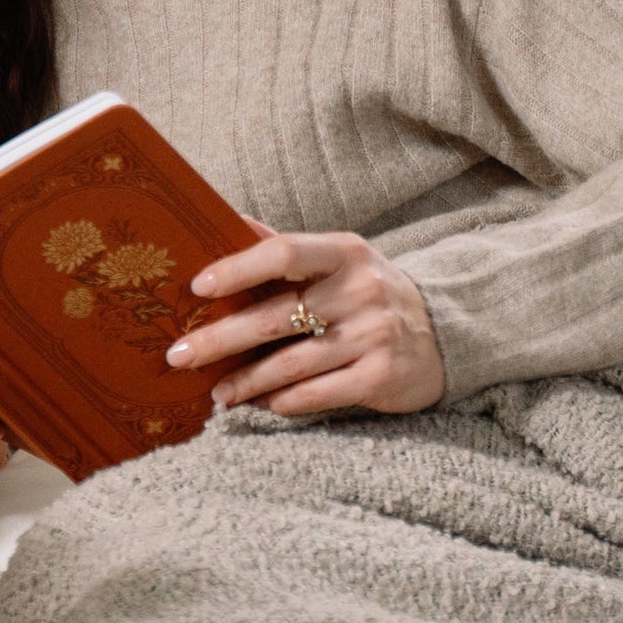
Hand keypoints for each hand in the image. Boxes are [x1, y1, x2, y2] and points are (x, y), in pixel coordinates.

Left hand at [168, 223, 444, 417]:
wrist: (444, 333)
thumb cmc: (369, 293)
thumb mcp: (339, 260)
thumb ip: (286, 247)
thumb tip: (227, 217)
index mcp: (345, 253)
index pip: (285, 252)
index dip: (238, 268)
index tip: (197, 287)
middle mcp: (361, 290)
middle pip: (277, 316)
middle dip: (221, 339)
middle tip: (179, 355)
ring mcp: (374, 335)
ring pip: (292, 363)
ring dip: (246, 381)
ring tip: (215, 394)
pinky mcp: (381, 377)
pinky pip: (318, 394)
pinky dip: (282, 402)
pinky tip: (258, 405)